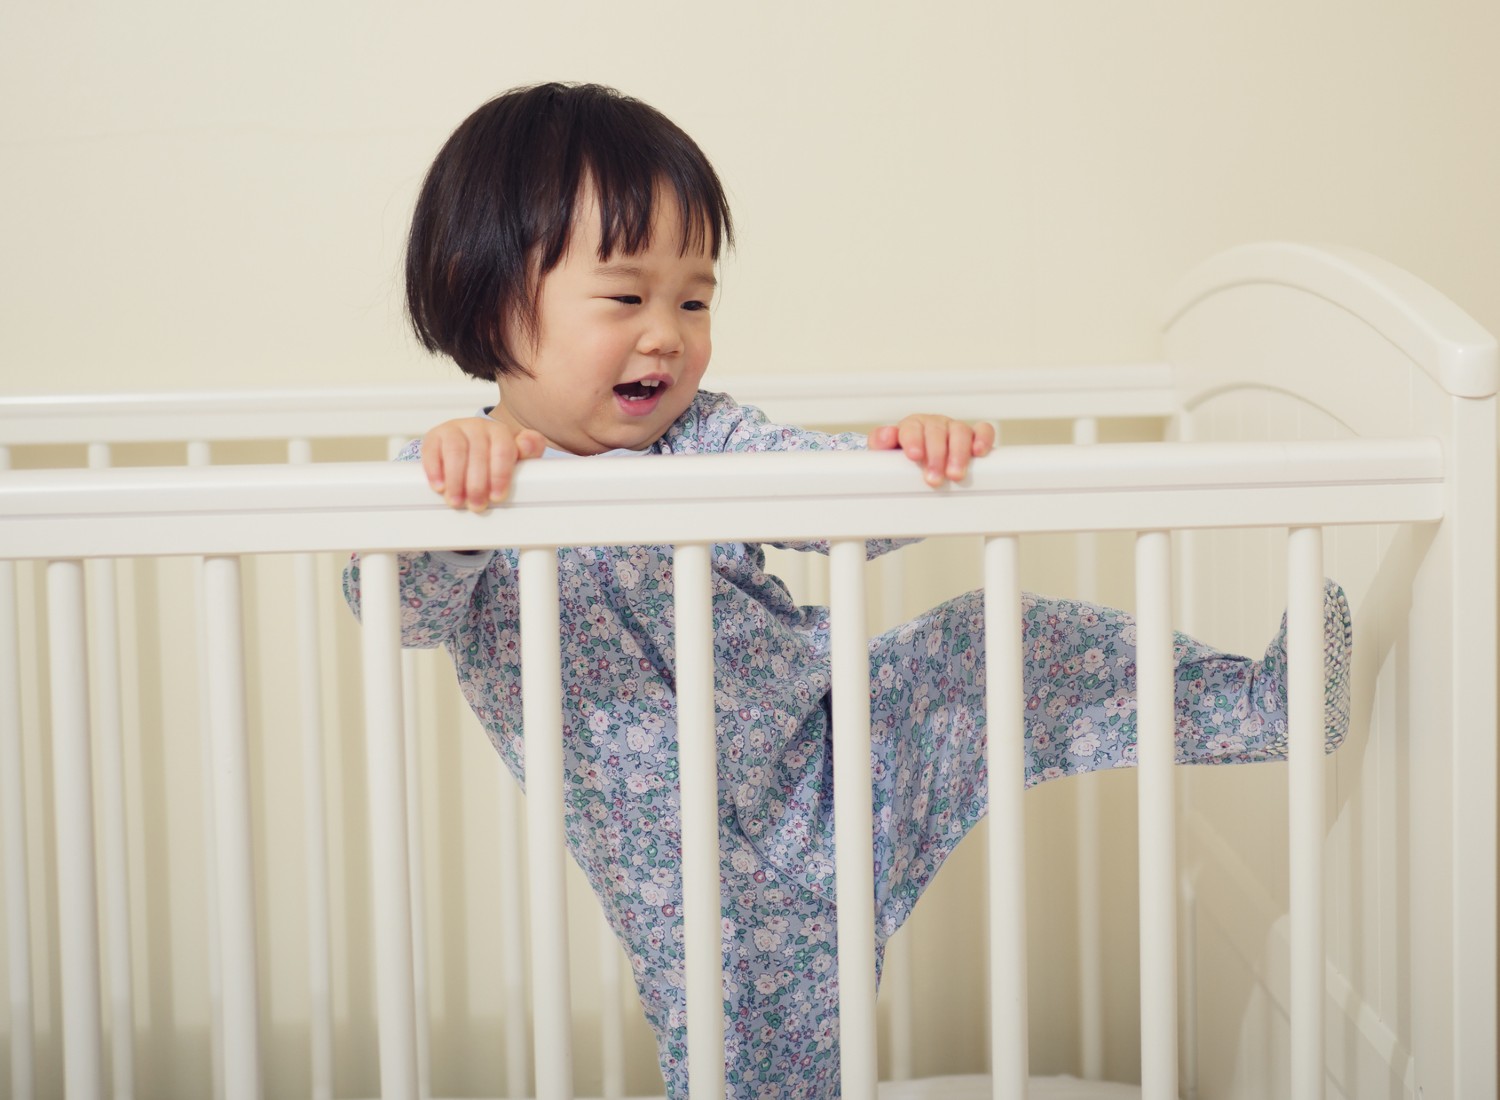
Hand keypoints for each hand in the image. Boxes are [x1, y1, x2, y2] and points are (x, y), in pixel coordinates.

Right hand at [421, 418, 545, 511]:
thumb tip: (528, 445)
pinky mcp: (434, 437)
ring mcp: (454, 430)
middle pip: (477, 453)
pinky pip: (432, 450)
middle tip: (477, 505)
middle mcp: (477, 427)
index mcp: (499, 432)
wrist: (471, 442)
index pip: (502, 450)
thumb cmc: (494, 454)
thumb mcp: (517, 454)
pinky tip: (439, 486)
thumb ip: (530, 450)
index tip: (498, 496)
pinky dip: (435, 470)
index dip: (500, 475)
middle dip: (477, 484)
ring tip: (457, 501)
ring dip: (455, 480)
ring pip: (455, 451)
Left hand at [868, 414, 994, 486]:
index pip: (912, 428)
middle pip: (936, 432)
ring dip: (958, 453)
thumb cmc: (904, 456)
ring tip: (954, 475)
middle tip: (933, 478)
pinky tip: (979, 453)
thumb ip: (881, 443)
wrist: (920, 457)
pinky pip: (983, 430)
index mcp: (912, 426)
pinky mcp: (973, 436)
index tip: (914, 456)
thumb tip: (886, 435)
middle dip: (936, 456)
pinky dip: (983, 439)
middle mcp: (934, 425)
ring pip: (960, 432)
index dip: (913, 440)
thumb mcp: (887, 452)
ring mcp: (954, 429)